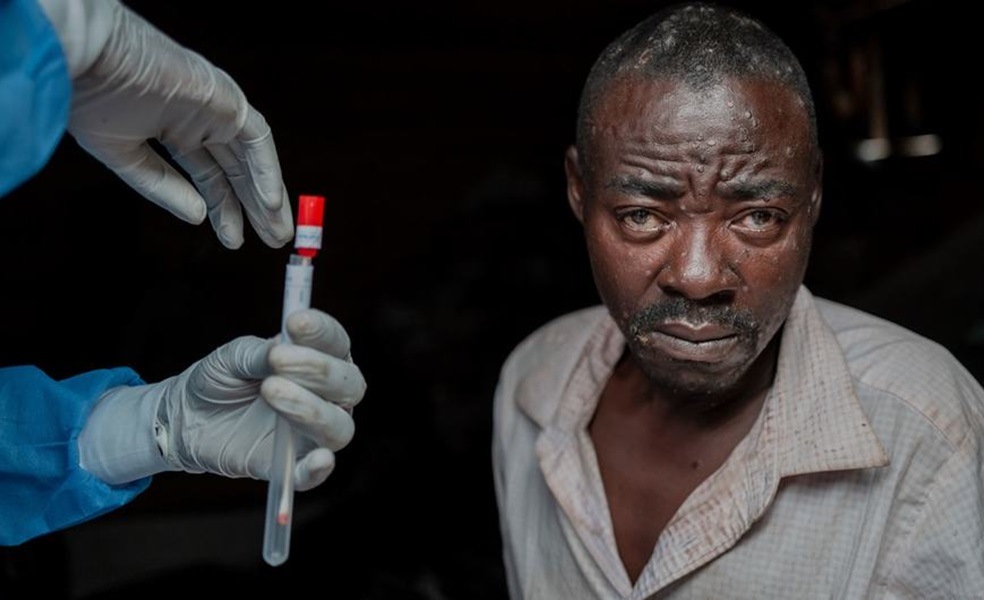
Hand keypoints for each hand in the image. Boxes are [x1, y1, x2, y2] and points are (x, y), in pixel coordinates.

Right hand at [39, 0, 292, 248]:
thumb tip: (198, 218)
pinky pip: (257, 139)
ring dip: (267, 195)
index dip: (223, 208)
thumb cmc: (90, 97)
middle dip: (254, 207)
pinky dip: (266, 169)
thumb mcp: (123, 154)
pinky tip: (269, 203)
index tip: (234, 239)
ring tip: (278, 232)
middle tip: (273, 241)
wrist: (88, 57)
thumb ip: (161, 186)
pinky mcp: (228, 100)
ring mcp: (216, 109)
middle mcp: (200, 118)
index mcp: (173, 126)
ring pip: (251, 158)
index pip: (209, 174)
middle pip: (236, 170)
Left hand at [95, 309, 365, 489]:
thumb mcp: (232, 357)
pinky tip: (319, 459)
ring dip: (311, 409)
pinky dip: (319, 468)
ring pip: (339, 427)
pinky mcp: (290, 467)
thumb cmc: (220, 379)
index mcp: (320, 360)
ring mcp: (313, 434)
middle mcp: (328, 397)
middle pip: (349, 385)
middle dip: (319, 370)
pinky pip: (313, 474)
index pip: (336, 343)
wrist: (188, 417)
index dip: (322, 332)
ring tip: (270, 391)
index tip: (295, 321)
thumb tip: (281, 350)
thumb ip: (259, 353)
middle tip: (278, 360)